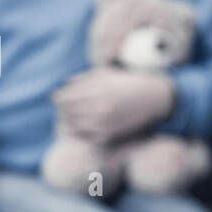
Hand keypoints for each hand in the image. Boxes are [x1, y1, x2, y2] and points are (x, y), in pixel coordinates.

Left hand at [53, 69, 176, 145]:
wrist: (153, 97)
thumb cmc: (127, 82)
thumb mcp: (105, 73)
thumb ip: (83, 78)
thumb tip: (65, 85)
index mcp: (94, 90)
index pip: (63, 98)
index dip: (58, 98)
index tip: (58, 98)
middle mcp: (98, 106)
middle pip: (66, 113)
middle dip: (63, 110)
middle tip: (64, 109)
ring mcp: (103, 122)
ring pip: (73, 127)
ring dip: (69, 122)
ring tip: (72, 118)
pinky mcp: (109, 135)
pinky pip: (86, 138)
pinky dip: (81, 133)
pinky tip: (83, 128)